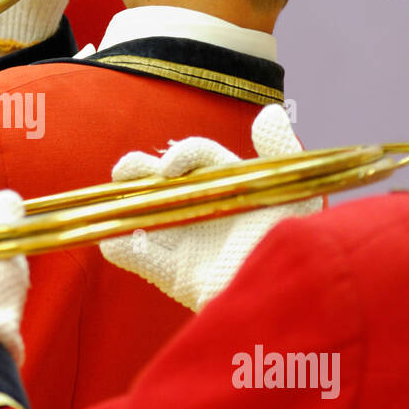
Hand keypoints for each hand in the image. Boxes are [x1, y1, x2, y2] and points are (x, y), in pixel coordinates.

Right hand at [99, 104, 321, 310]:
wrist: (286, 297)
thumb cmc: (295, 245)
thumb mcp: (295, 194)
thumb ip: (281, 151)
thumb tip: (267, 111)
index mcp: (228, 186)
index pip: (197, 157)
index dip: (181, 155)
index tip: (170, 168)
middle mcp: (203, 209)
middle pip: (161, 180)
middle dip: (138, 169)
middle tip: (126, 170)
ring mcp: (185, 242)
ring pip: (144, 213)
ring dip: (123, 202)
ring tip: (114, 197)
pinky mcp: (174, 275)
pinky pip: (140, 258)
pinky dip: (121, 248)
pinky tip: (113, 240)